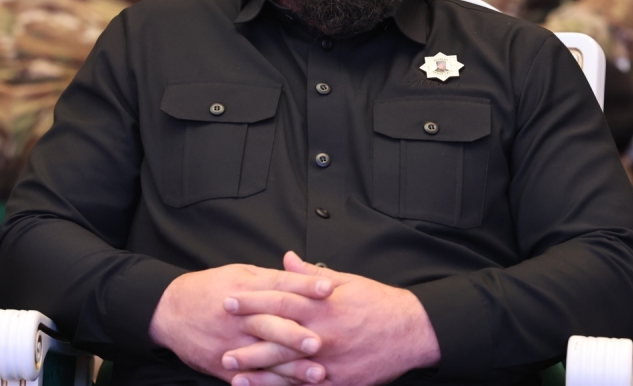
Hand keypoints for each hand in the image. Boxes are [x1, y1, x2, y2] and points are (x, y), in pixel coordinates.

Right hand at [150, 263, 334, 383]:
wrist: (169, 311)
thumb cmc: (210, 288)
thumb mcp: (239, 273)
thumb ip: (271, 278)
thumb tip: (302, 275)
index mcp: (246, 289)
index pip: (279, 286)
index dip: (305, 287)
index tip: (329, 289)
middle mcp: (239, 317)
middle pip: (271, 324)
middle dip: (296, 334)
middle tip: (321, 341)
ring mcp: (231, 344)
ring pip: (265, 357)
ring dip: (292, 368)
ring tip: (317, 374)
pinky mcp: (223, 366)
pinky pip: (250, 379)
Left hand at [222, 253, 440, 385]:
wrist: (413, 331)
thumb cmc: (379, 302)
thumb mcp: (346, 281)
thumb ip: (311, 274)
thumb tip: (285, 259)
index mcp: (323, 305)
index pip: (279, 299)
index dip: (252, 300)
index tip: (228, 301)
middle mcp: (323, 333)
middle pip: (277, 337)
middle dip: (247, 340)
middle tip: (219, 344)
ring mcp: (331, 361)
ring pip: (288, 368)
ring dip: (259, 372)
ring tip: (233, 373)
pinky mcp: (340, 382)